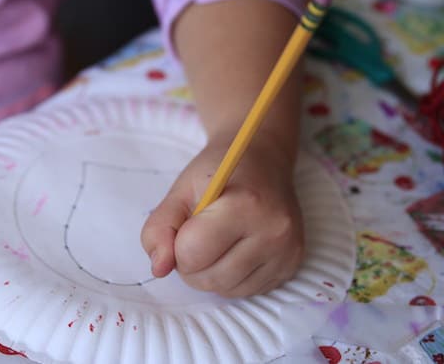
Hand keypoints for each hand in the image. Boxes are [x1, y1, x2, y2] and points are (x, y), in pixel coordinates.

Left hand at [141, 138, 303, 296]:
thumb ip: (160, 228)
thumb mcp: (180, 190)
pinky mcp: (291, 266)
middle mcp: (273, 231)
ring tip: (216, 242)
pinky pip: (247, 291)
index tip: (186, 226)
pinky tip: (235, 250)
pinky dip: (231, 278)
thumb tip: (160, 268)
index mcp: (245, 205)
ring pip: (227, 290)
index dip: (177, 245)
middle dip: (192, 264)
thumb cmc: (219, 173)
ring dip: (210, 273)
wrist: (262, 161)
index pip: (191, 253)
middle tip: (197, 236)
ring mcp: (286, 252)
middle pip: (209, 278)